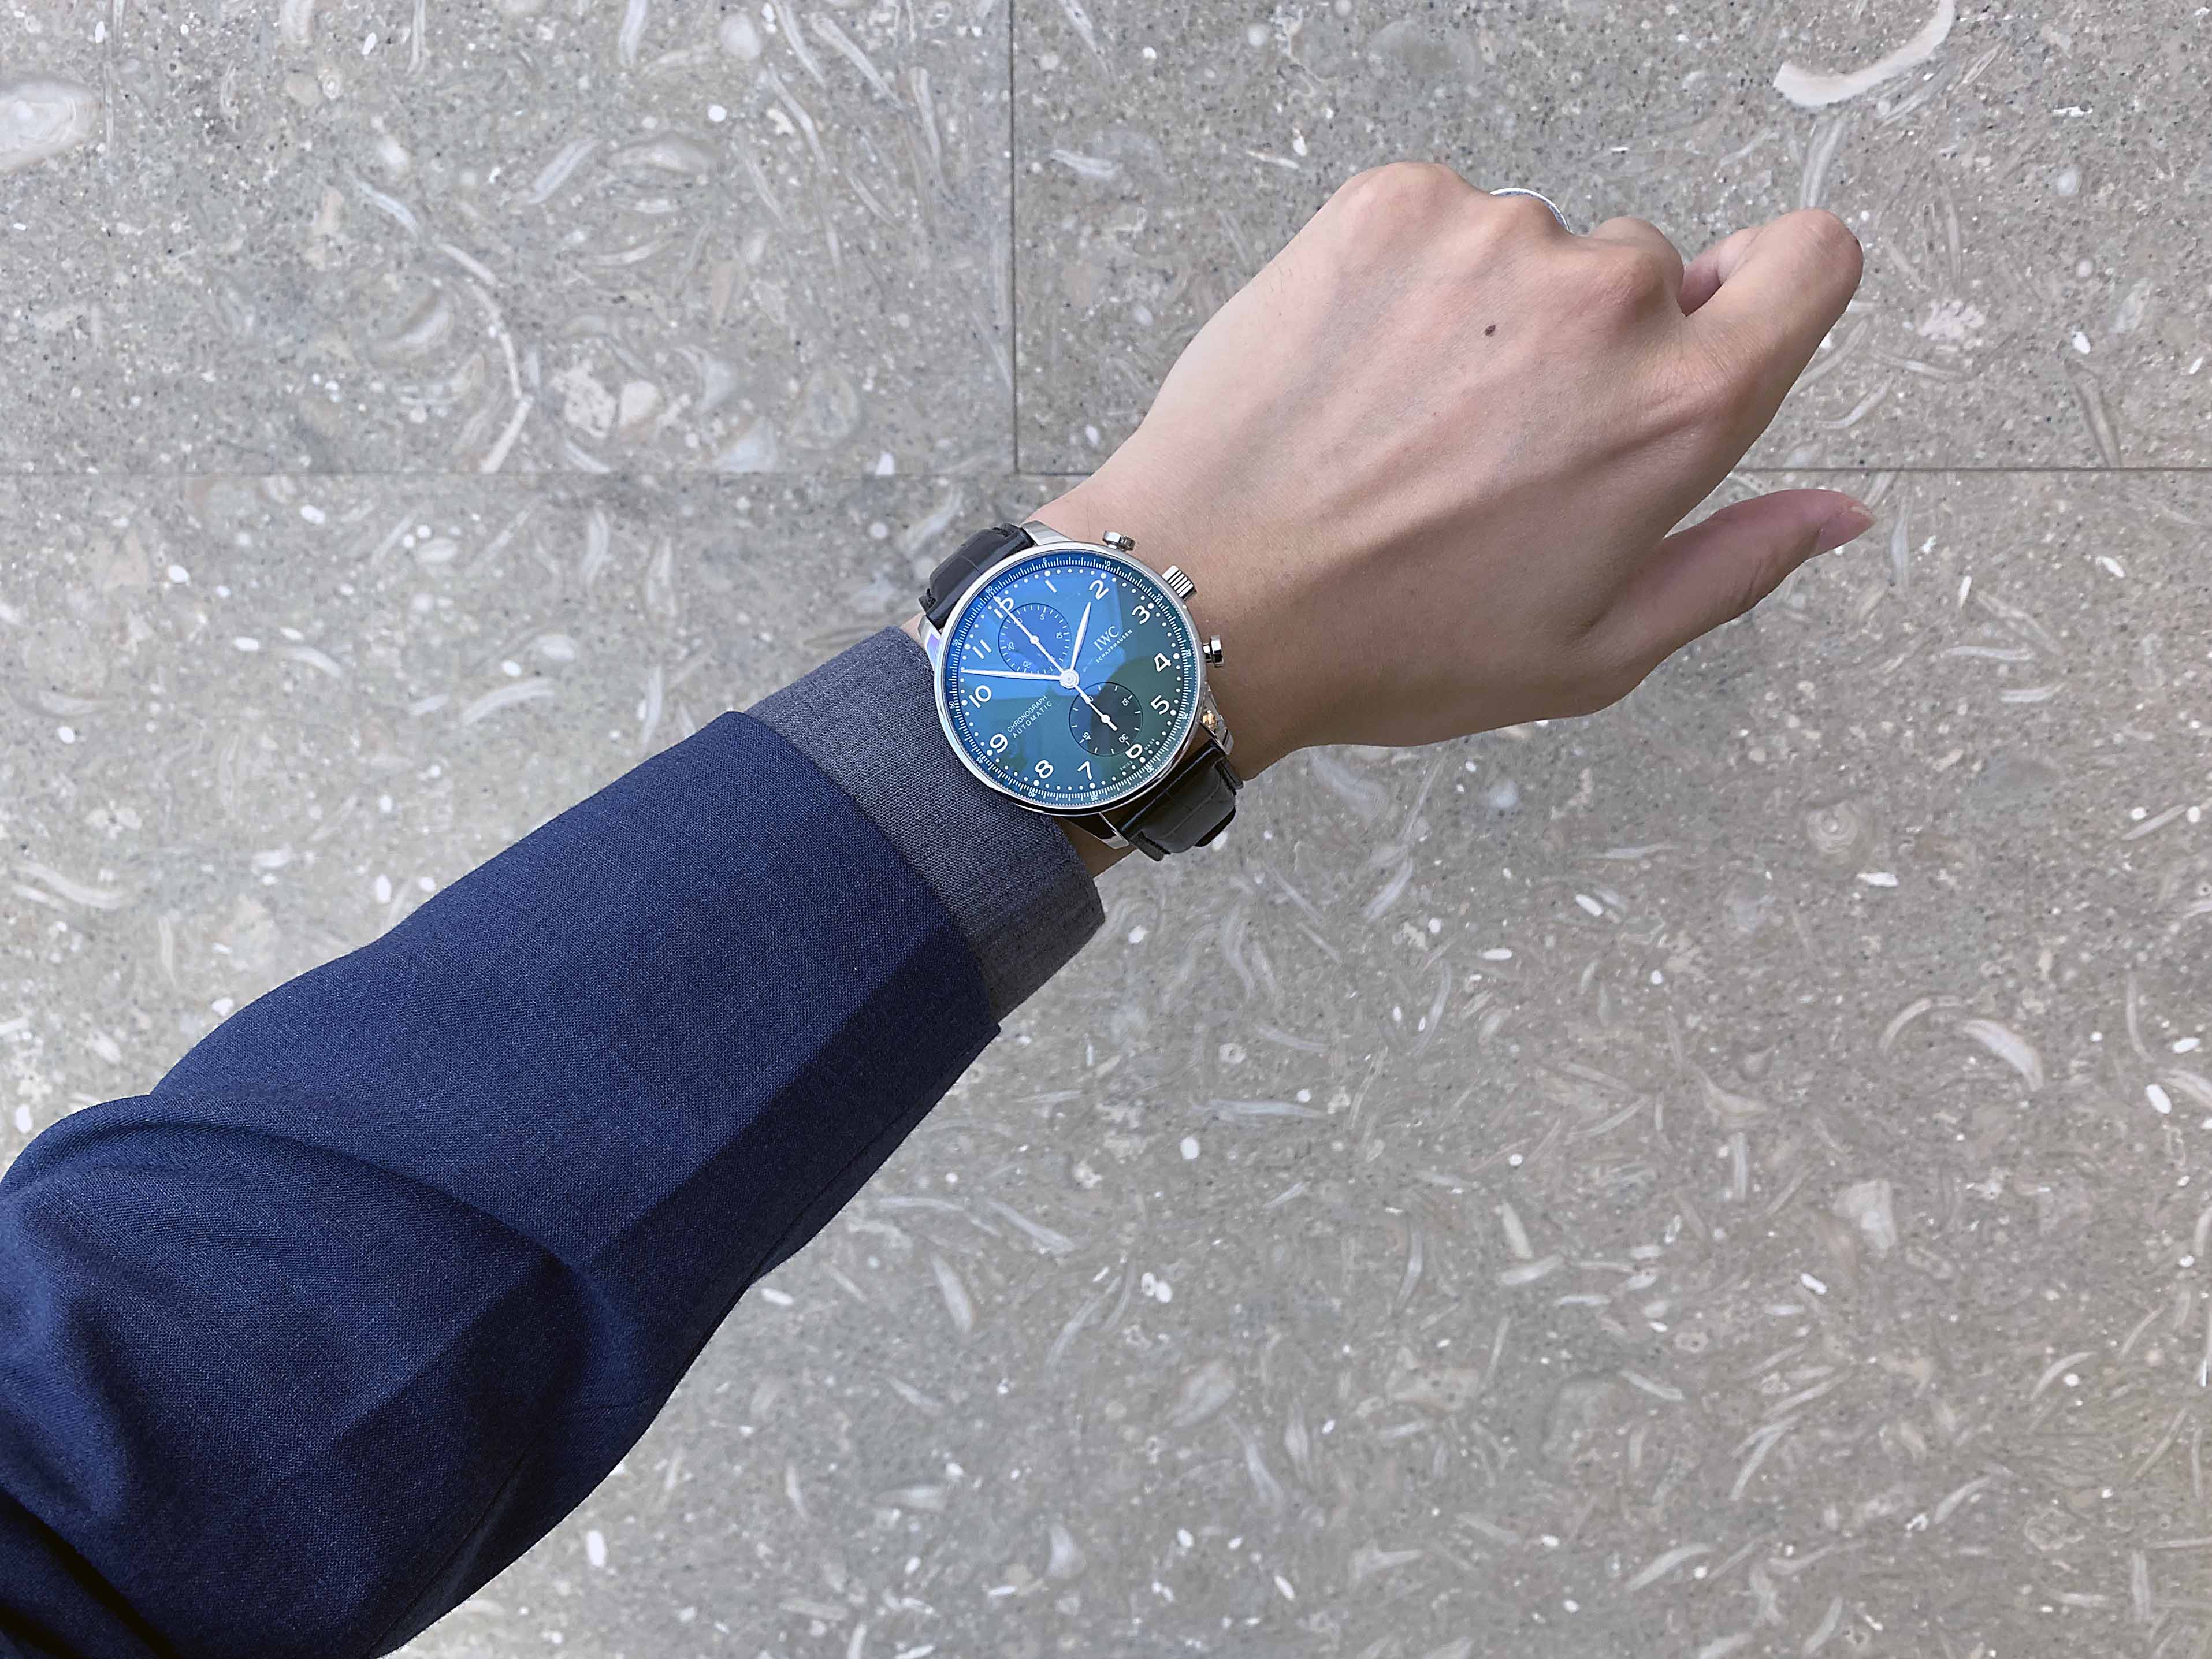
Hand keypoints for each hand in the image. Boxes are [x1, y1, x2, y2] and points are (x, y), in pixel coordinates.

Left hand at [1028, 163, 1872, 780]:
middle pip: (1650, 272)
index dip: (1772, 289)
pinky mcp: (1388, 206)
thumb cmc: (1401, 644)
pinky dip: (1410, 282)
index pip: (1812, 259)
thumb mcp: (1592, 651)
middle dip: (1594, 344)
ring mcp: (1491, 237)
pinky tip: (1356, 377)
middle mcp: (1604, 297)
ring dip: (1491, 316)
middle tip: (1492, 447)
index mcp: (1679, 405)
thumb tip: (1844, 510)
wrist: (1206, 596)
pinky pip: (1441, 220)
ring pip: (1533, 251)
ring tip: (1402, 426)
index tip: (1716, 326)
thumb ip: (1735, 566)